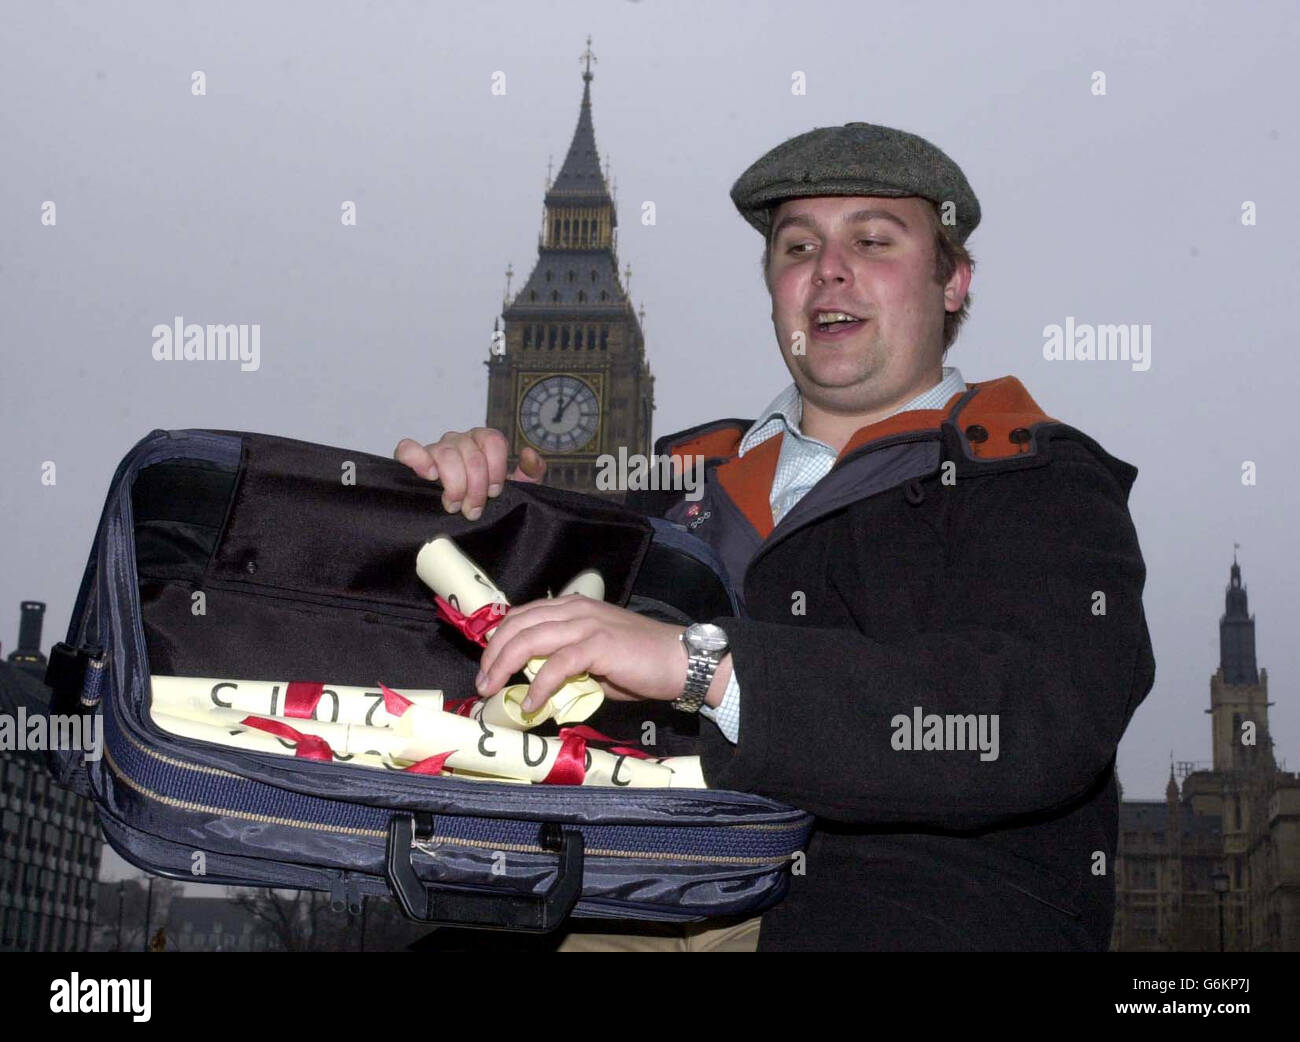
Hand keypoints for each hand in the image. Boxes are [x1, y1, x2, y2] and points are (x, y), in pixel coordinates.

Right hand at [394, 428, 546, 519]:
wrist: (459, 517)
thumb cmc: (484, 499)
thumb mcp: (515, 489)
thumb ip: (531, 472)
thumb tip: (528, 454)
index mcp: (482, 442)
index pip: (493, 440)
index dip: (497, 469)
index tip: (495, 492)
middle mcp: (460, 441)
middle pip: (471, 453)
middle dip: (476, 486)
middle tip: (474, 510)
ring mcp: (436, 448)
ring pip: (446, 455)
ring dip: (454, 484)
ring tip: (454, 505)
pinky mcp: (412, 459)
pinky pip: (409, 449)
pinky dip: (418, 459)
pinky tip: (429, 476)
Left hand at [473, 594, 688, 710]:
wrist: (680, 660)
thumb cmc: (640, 662)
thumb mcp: (595, 656)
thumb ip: (566, 662)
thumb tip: (538, 683)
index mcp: (572, 607)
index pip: (521, 616)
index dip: (498, 640)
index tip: (486, 666)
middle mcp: (574, 609)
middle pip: (517, 625)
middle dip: (492, 655)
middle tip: (483, 683)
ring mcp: (586, 625)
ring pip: (529, 640)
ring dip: (504, 667)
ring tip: (494, 690)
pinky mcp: (598, 645)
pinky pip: (557, 665)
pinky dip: (538, 686)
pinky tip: (531, 703)